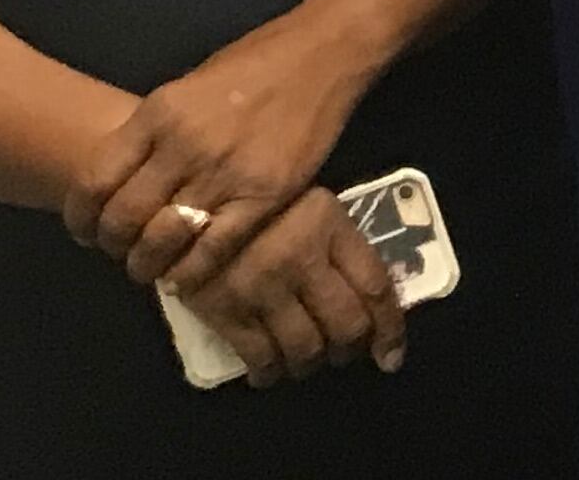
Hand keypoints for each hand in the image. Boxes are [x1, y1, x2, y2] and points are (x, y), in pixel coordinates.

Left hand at [66, 13, 376, 291]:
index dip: (81, 218)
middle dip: (113, 245)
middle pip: (124, 217)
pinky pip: (214, 248)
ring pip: (163, 239)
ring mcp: (226, 173)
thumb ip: (156, 132)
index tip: (85, 231)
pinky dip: (191, 271)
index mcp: (159, 113)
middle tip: (119, 251)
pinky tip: (183, 275)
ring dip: (147, 264)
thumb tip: (129, 178)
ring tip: (149, 268)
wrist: (323, 53)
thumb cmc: (254, 62)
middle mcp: (184, 145)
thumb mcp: (187, 87)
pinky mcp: (265, 195)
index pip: (95, 181)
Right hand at [176, 185, 404, 386]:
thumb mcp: (313, 209)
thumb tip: (373, 303)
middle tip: (342, 351)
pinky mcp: (223, 310)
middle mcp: (301, 259)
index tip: (391, 355)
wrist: (186, 206)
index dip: (390, 328)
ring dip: (311, 363)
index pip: (376, 287)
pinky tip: (269, 371)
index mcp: (330, 227)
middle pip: (346, 325)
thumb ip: (342, 248)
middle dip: (349, 348)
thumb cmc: (262, 205)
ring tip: (307, 359)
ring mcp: (261, 288)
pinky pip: (259, 357)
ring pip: (306, 348)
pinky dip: (269, 373)